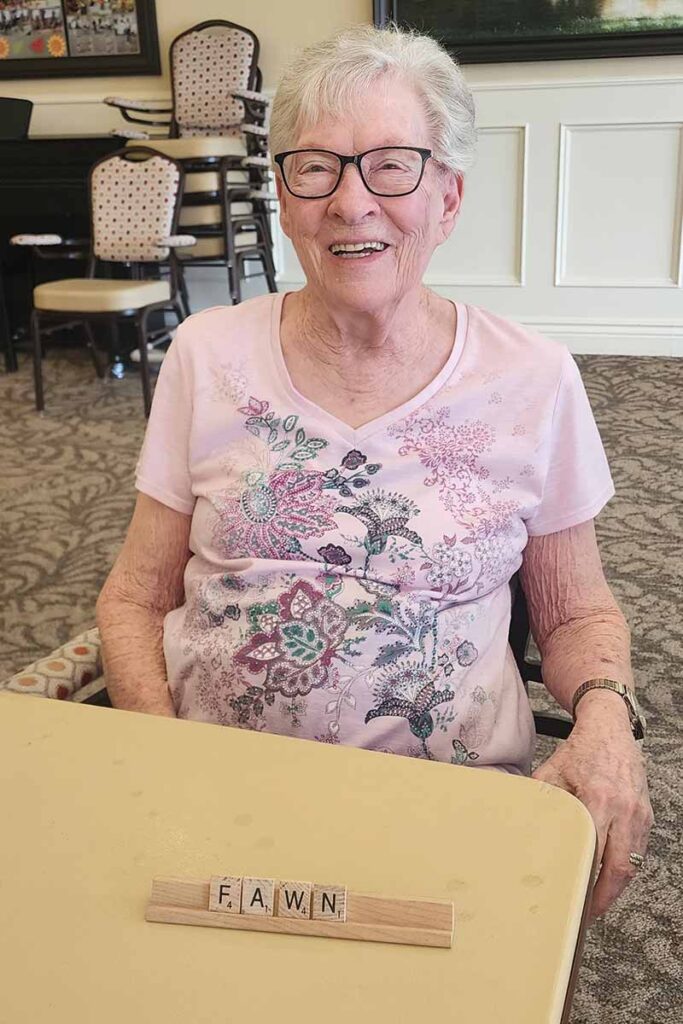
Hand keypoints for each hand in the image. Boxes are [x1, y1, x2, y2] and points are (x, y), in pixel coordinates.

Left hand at [532, 691, 653, 920]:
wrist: (610, 728)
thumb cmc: (580, 751)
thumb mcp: (552, 772)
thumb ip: (540, 801)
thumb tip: (519, 825)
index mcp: (598, 799)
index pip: (595, 852)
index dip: (587, 884)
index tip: (575, 903)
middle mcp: (624, 810)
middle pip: (619, 868)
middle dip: (604, 898)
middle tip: (587, 915)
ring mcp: (639, 814)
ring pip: (632, 865)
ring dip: (615, 887)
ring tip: (595, 903)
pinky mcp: (646, 816)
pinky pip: (638, 852)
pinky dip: (624, 869)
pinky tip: (607, 876)